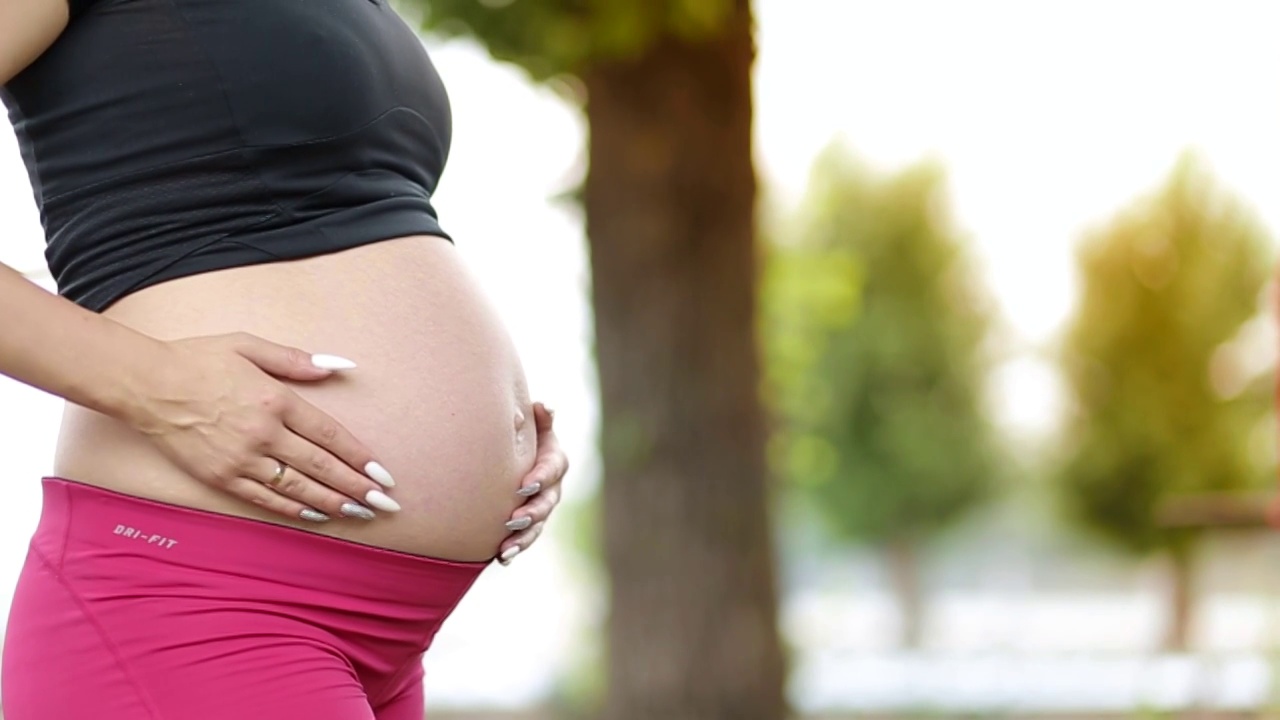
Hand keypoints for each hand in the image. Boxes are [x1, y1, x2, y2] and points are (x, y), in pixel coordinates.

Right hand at [127, 332, 399, 522]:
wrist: (144, 384)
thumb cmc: (198, 358)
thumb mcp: (249, 345)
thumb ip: (296, 359)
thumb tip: (338, 366)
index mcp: (274, 400)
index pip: (329, 434)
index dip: (359, 457)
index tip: (384, 474)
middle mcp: (262, 433)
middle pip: (320, 467)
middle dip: (357, 487)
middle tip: (386, 505)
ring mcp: (240, 459)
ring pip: (297, 488)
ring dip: (332, 503)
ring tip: (360, 514)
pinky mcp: (220, 477)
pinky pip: (264, 498)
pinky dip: (293, 509)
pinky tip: (316, 515)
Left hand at [498, 402, 567, 564]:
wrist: (517, 454)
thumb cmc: (525, 436)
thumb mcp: (534, 425)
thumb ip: (540, 418)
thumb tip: (543, 407)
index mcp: (555, 462)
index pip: (552, 470)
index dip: (541, 477)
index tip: (525, 484)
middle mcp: (552, 488)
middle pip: (546, 503)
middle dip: (531, 513)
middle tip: (513, 519)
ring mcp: (541, 509)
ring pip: (536, 527)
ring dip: (522, 538)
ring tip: (506, 548)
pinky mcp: (529, 524)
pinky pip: (524, 539)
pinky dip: (515, 549)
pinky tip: (501, 558)